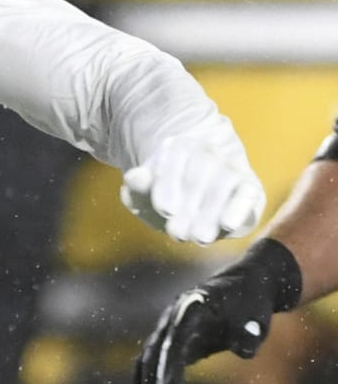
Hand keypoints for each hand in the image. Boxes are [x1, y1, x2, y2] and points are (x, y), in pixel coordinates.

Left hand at [121, 132, 265, 244]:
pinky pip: (248, 193)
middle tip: (177, 233)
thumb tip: (134, 176)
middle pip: (200, 171)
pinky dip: (239, 208)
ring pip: (225, 181)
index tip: (164, 210)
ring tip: (199, 237)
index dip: (169, 185)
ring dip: (211, 212)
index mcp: (177, 146)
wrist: (198, 198)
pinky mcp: (250, 187)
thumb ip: (137, 185)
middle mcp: (207, 152)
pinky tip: (228, 225)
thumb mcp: (144, 193)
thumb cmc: (166, 196)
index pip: (175, 157)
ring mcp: (231, 168)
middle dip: (189, 205)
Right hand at [129, 238, 300, 383]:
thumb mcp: (258, 317)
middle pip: (151, 356)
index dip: (167, 368)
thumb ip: (250, 334)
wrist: (243, 286)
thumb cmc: (251, 304)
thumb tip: (244, 352)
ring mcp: (166, 332)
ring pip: (143, 366)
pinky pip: (150, 370)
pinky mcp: (168, 345)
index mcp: (191, 308)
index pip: (173, 341)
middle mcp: (171, 319)